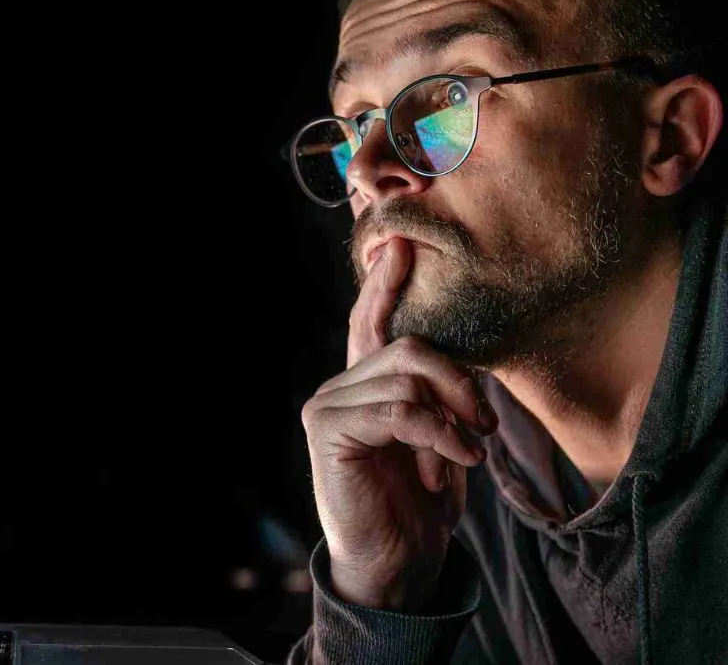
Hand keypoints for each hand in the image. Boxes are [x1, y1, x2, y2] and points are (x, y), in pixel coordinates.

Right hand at [301, 238, 497, 610]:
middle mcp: (339, 388)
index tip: (402, 245)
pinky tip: (457, 462)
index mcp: (364, 387)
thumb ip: (437, 396)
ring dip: (452, 419)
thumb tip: (459, 360)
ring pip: (407, 376)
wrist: (396, 565)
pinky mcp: (328, 430)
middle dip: (460, 380)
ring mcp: (327, 406)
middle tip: (483, 423)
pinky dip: (439, 436)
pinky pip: (400, 410)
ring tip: (467, 455)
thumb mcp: (439, 440)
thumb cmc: (418, 506)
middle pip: (409, 347)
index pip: (372, 323)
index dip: (386, 284)